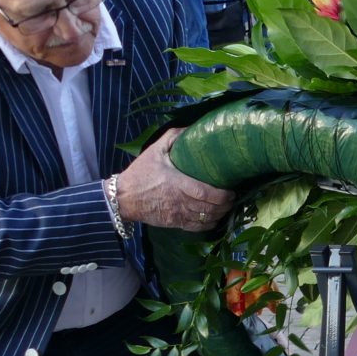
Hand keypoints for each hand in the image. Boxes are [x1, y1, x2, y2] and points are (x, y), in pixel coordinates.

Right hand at [112, 129, 235, 230]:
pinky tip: (215, 219)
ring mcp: (178, 214)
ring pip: (205, 219)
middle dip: (225, 206)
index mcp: (177, 183)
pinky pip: (196, 228)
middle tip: (233, 198)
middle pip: (209, 209)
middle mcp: (180, 201)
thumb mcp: (155, 150)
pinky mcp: (174, 223)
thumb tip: (192, 127)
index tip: (232, 191)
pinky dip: (209, 225)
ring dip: (219, 215)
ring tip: (226, 207)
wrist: (124, 197)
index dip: (222, 195)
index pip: (205, 193)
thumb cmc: (141, 173)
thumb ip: (174, 137)